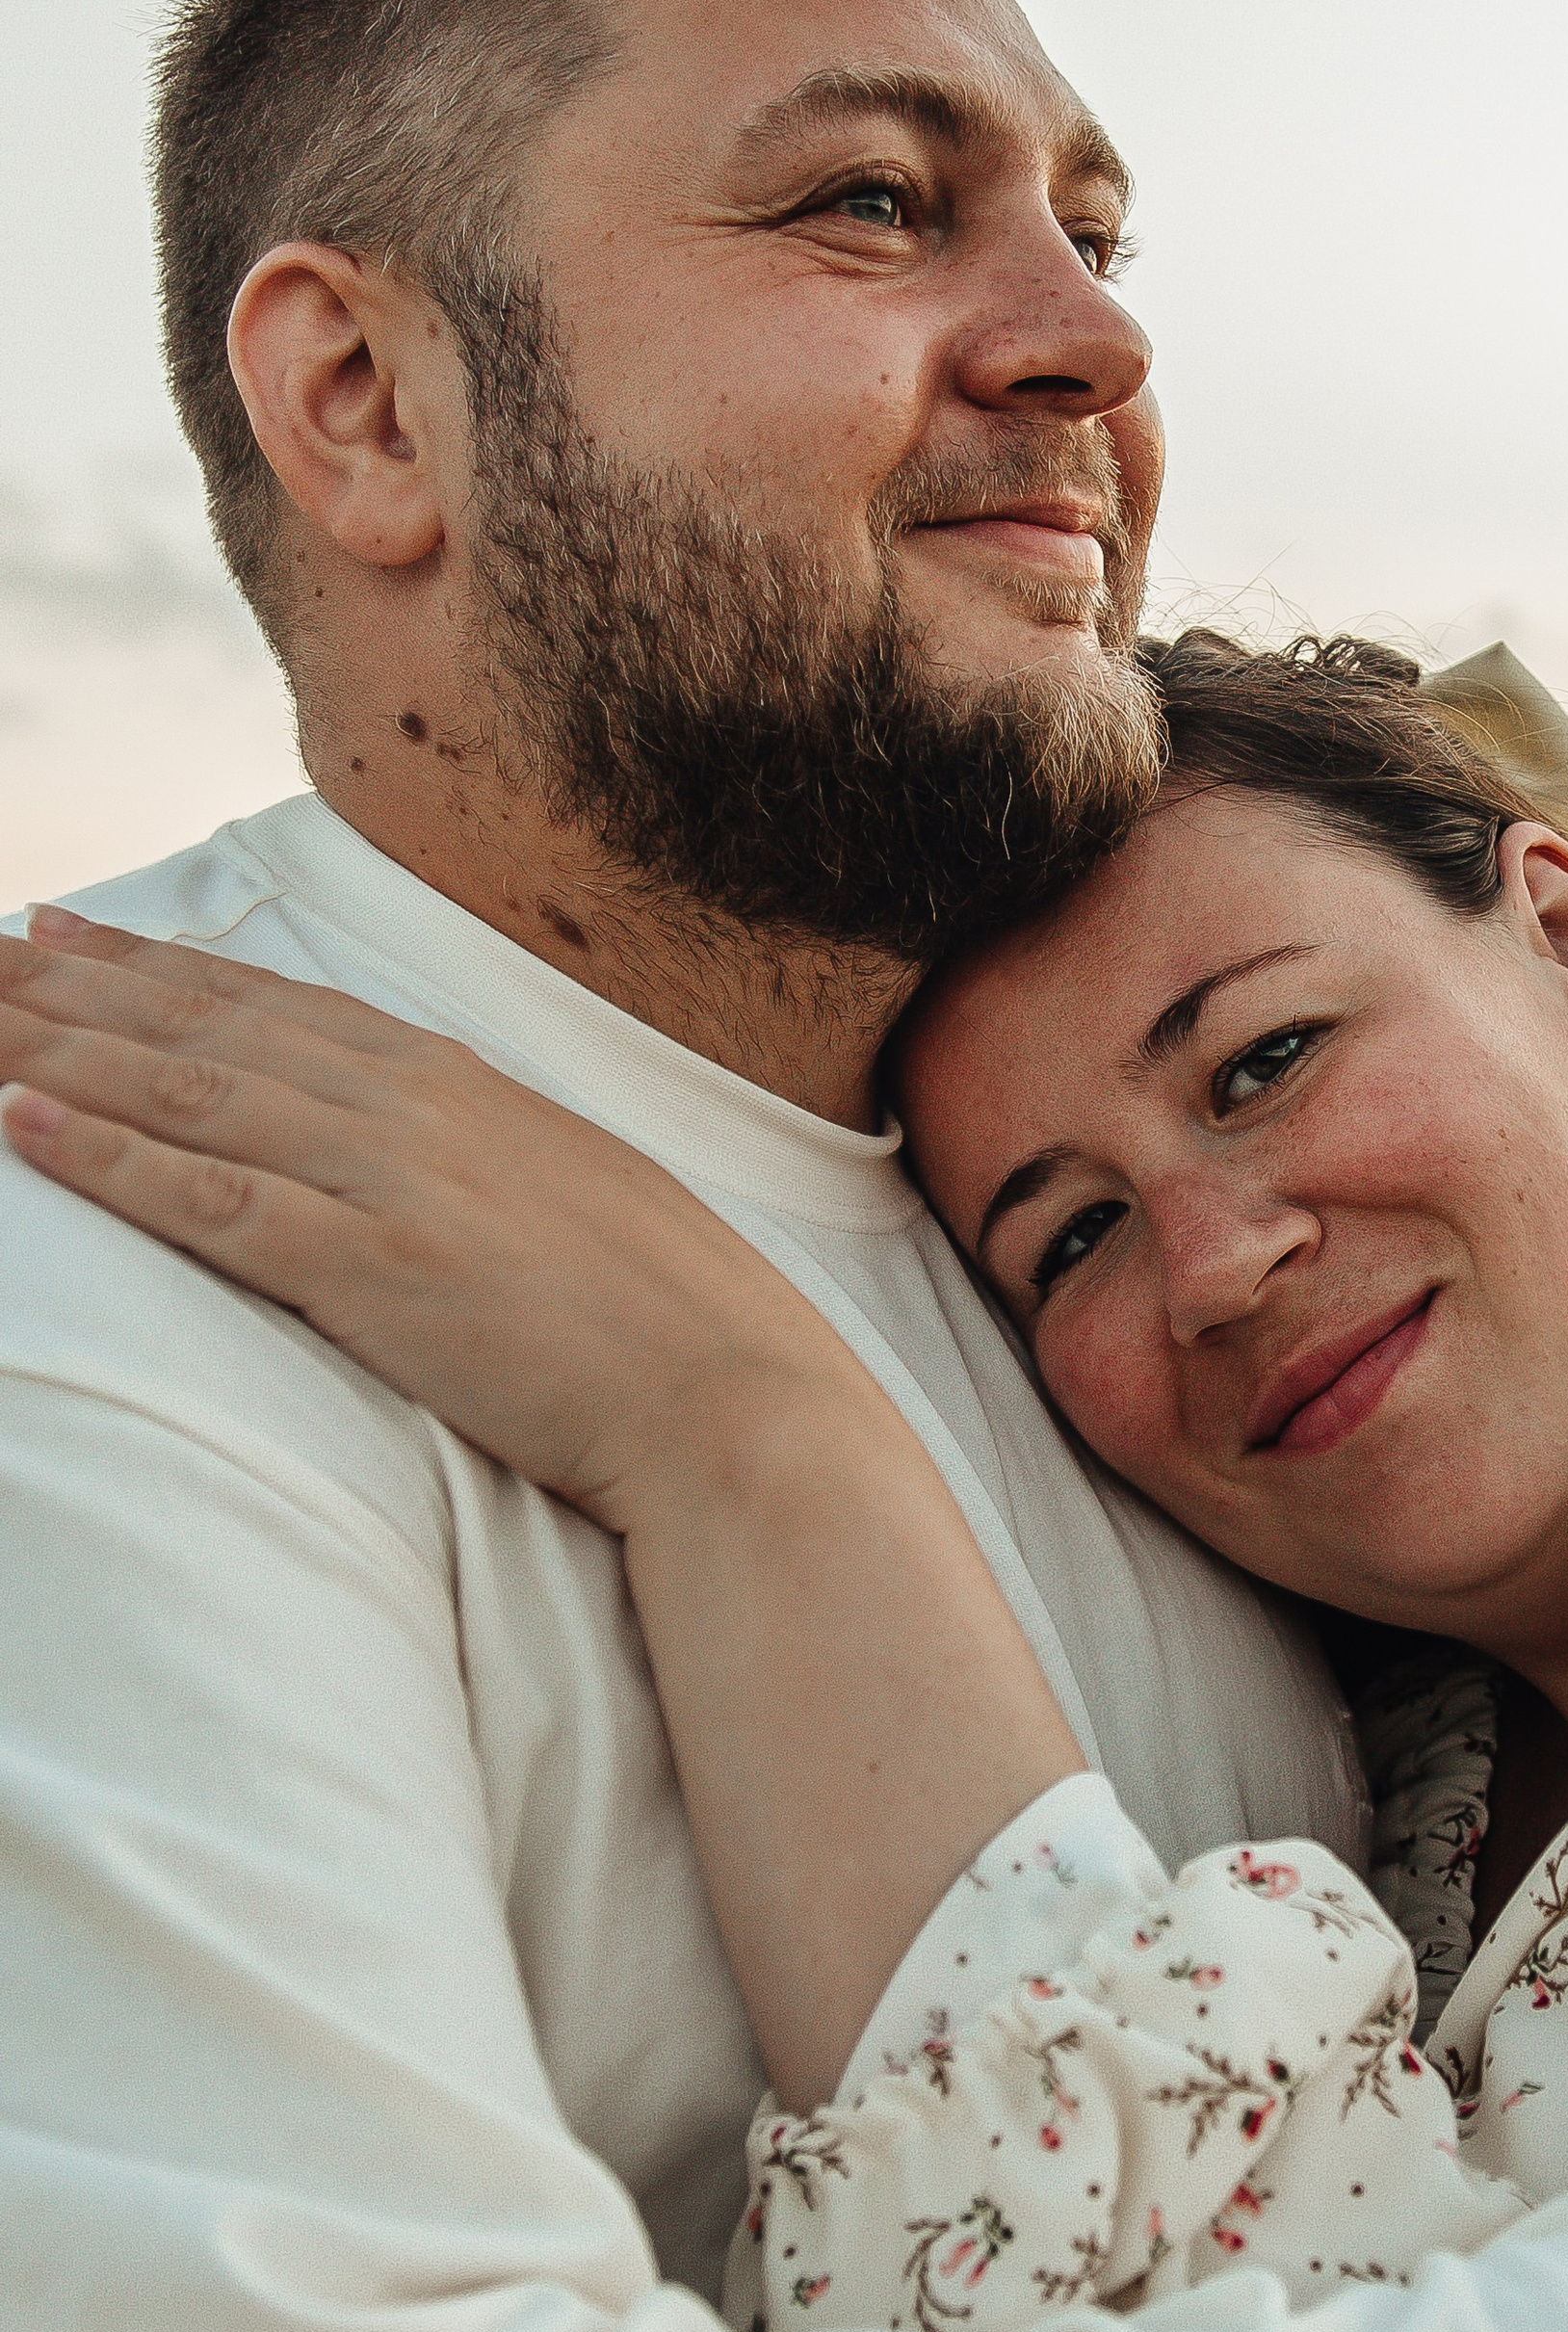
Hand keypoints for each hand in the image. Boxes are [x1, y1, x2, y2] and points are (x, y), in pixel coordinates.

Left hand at [0, 905, 1082, 2105]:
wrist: (733, 1395)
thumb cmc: (670, 1322)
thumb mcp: (574, 1195)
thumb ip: (485, 1157)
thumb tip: (433, 1156)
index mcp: (462, 1083)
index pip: (274, 1005)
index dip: (159, 967)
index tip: (67, 936)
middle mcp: (413, 1106)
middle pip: (208, 1028)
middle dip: (77, 986)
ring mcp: (390, 1179)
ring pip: (185, 1092)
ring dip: (60, 1051)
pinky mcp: (370, 1265)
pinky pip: (207, 1199)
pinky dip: (105, 1157)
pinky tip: (19, 1125)